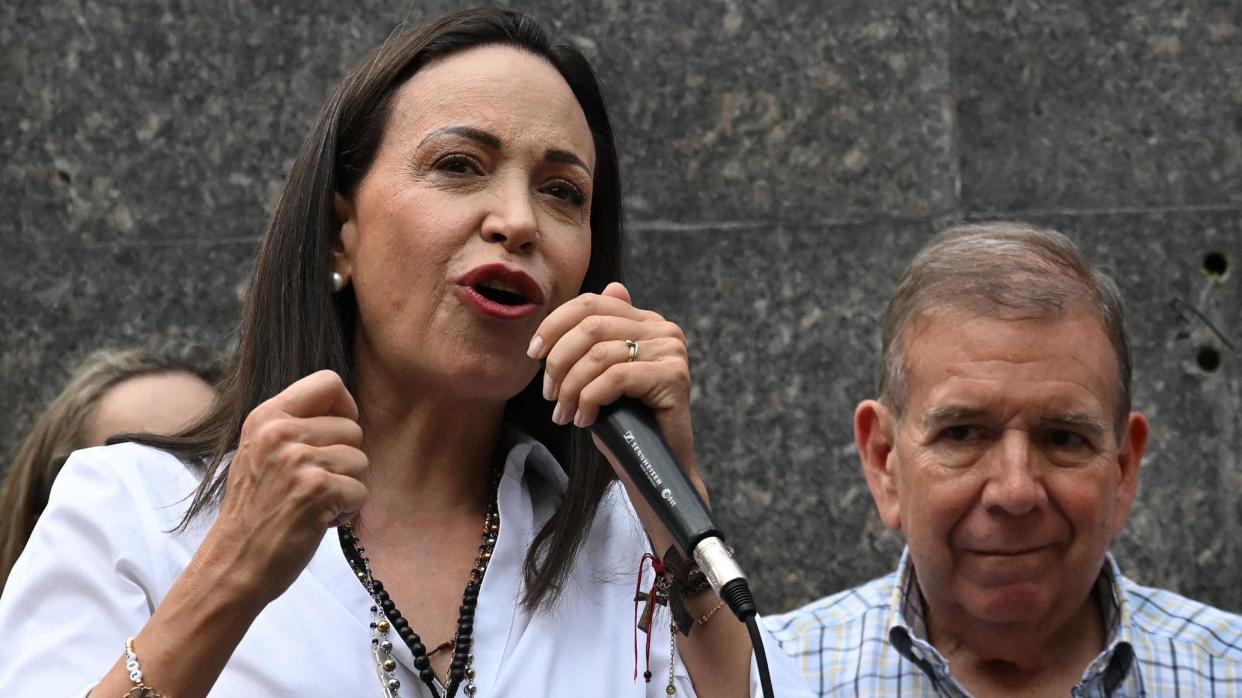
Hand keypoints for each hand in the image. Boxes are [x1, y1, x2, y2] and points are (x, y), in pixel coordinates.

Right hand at [205, 370, 368, 603]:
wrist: (234, 564)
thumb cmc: (255, 512)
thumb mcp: (262, 453)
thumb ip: (296, 427)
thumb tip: (346, 410)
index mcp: (266, 417)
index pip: (329, 382)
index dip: (344, 409)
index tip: (332, 438)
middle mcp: (279, 432)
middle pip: (353, 427)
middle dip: (345, 461)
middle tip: (314, 486)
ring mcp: (297, 460)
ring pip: (361, 460)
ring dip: (347, 488)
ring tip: (314, 503)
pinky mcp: (315, 490)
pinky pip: (361, 491)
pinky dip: (347, 511)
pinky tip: (319, 520)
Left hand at [530, 282, 705, 541]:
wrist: (655, 469)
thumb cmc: (625, 424)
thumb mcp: (604, 374)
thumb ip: (603, 334)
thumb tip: (614, 285)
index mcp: (647, 322)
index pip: (592, 303)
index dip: (555, 323)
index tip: (533, 354)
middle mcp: (664, 330)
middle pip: (591, 326)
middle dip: (559, 361)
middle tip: (549, 395)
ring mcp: (671, 352)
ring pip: (598, 355)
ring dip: (570, 388)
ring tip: (564, 413)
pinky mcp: (673, 377)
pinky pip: (615, 378)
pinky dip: (590, 400)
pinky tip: (584, 420)